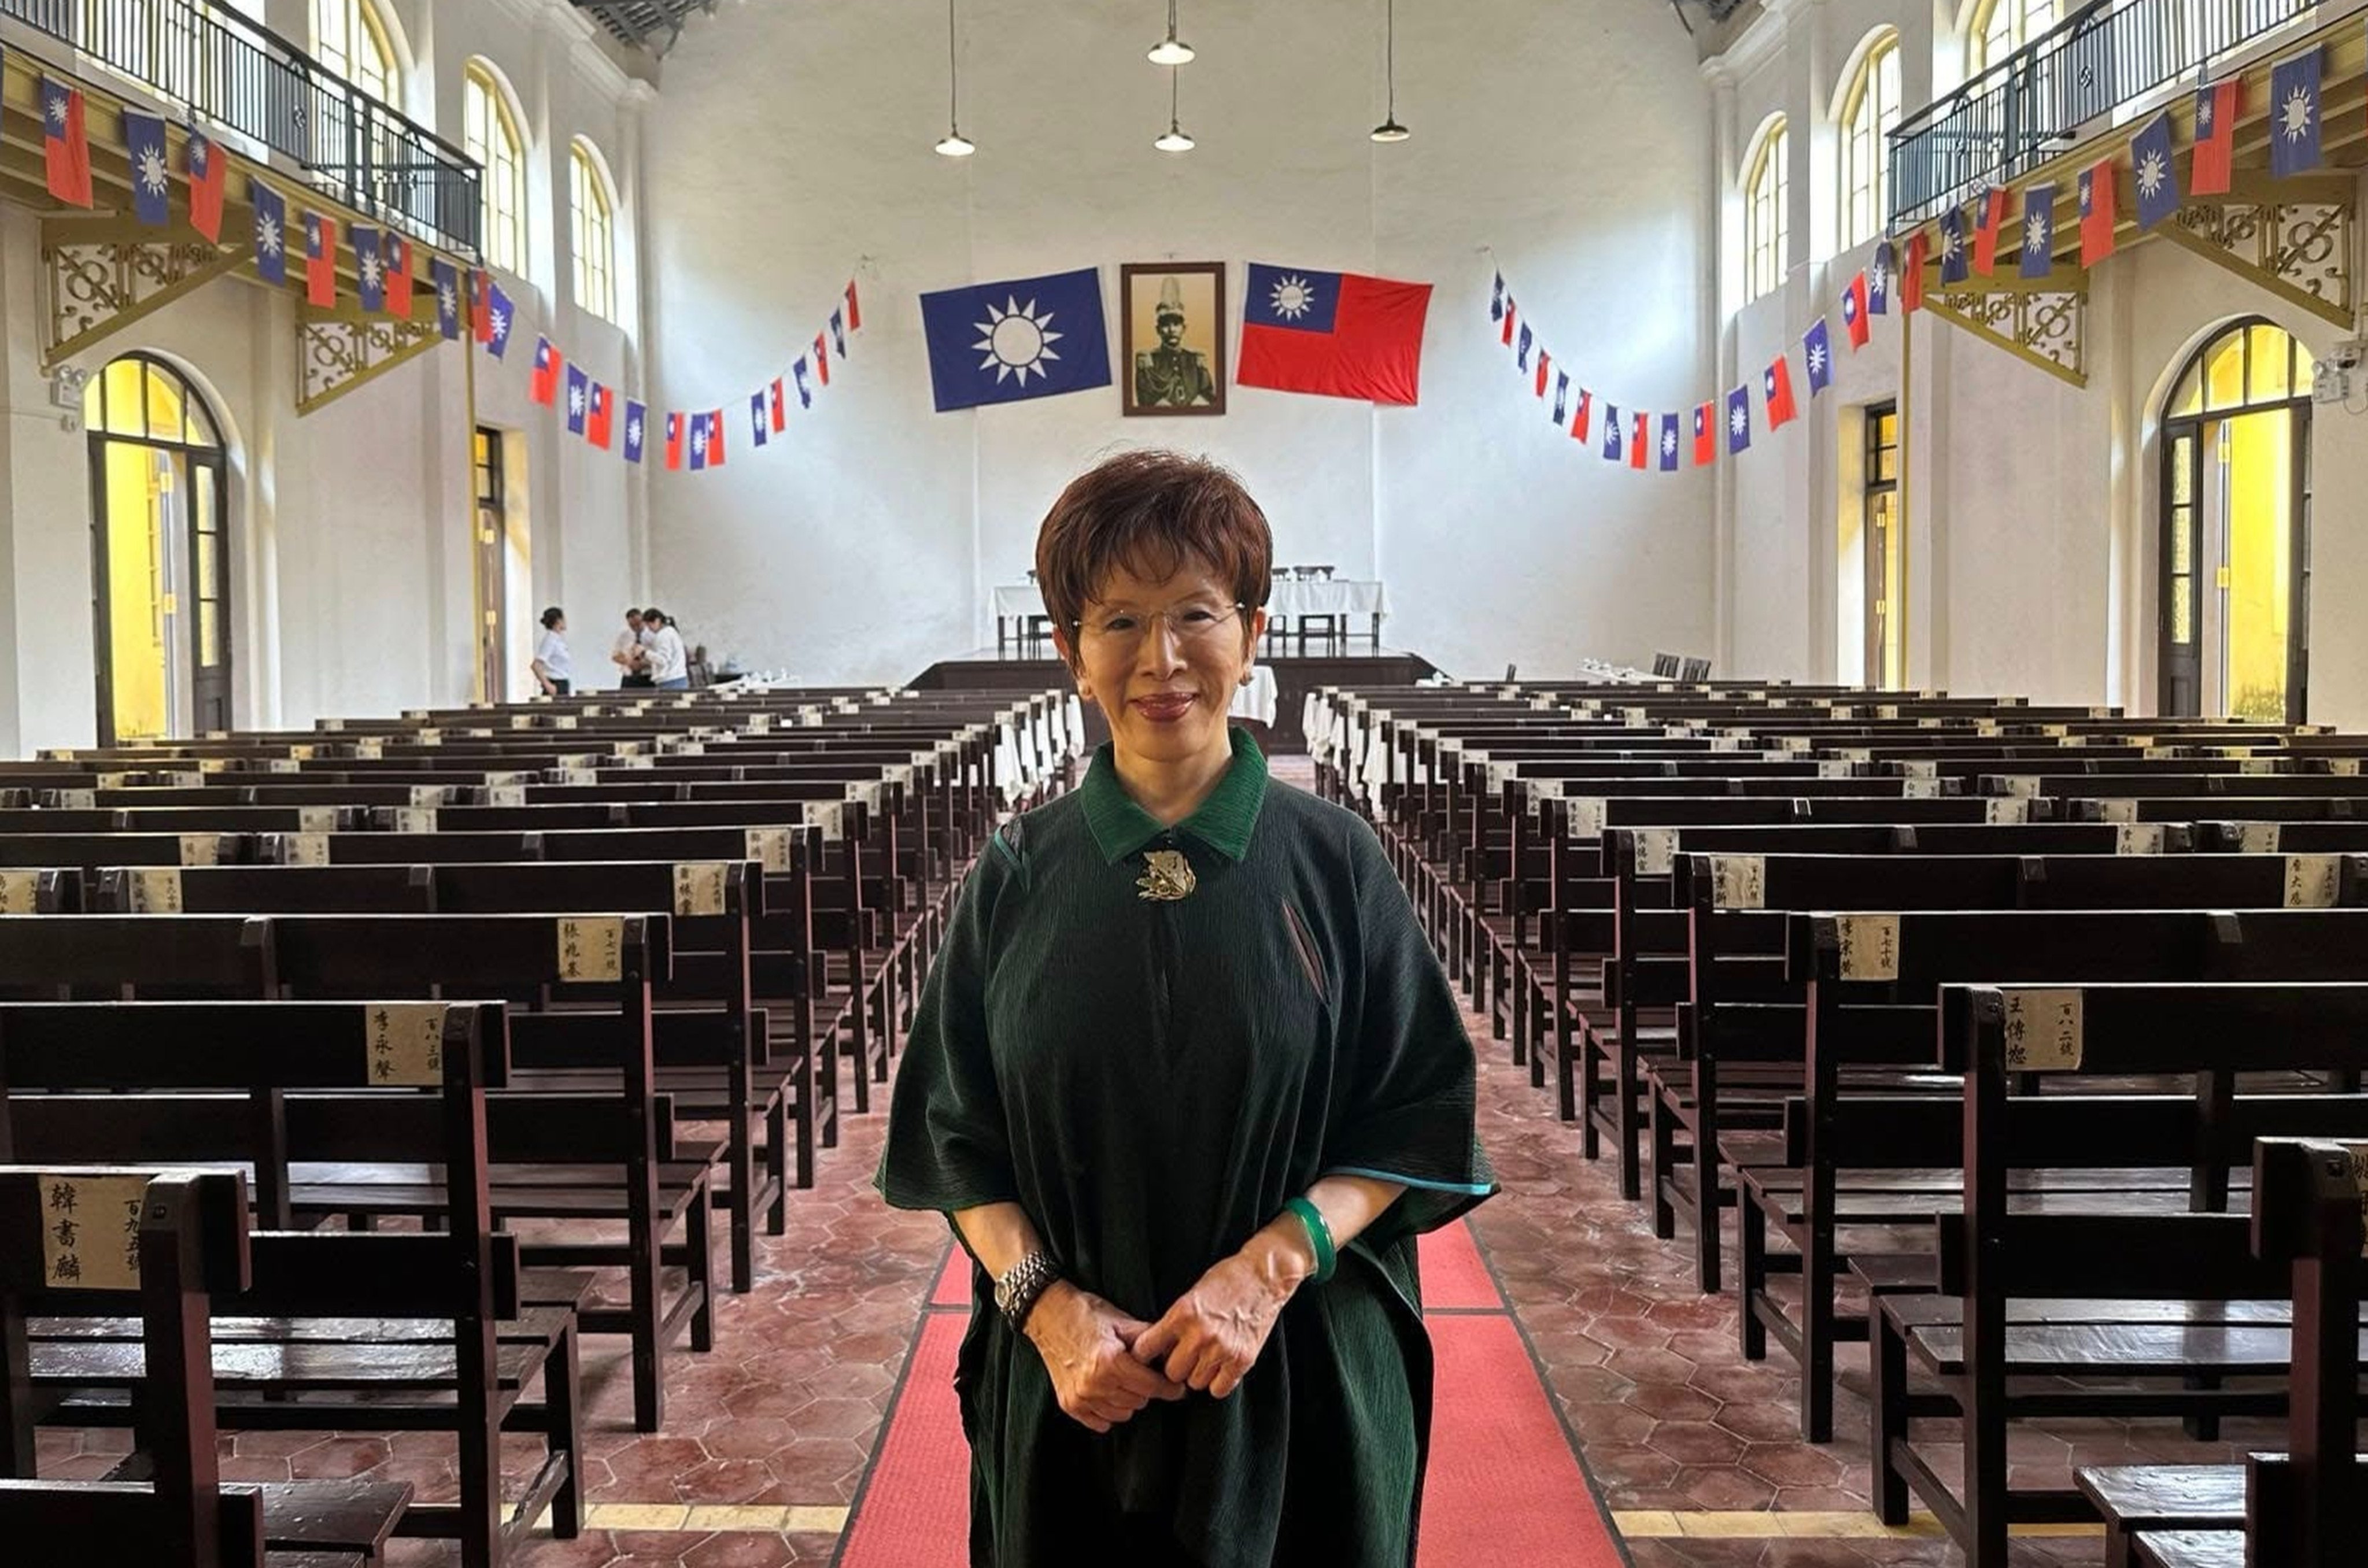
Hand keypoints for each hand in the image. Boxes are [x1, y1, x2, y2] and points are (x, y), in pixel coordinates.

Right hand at [1024, 1281, 1185, 1432]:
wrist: (1048, 1315)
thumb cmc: (1087, 1314)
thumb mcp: (1122, 1320)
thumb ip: (1148, 1339)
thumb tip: (1173, 1353)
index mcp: (1111, 1361)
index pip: (1152, 1387)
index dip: (1169, 1388)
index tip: (1178, 1388)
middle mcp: (1095, 1383)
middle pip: (1140, 1401)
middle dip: (1147, 1389)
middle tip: (1144, 1375)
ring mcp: (1080, 1396)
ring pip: (1123, 1414)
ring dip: (1129, 1400)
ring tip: (1124, 1381)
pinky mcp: (1069, 1404)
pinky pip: (1101, 1422)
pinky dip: (1109, 1411)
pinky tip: (1109, 1393)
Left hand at [1131, 1251, 1298, 1399]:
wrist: (1264, 1275)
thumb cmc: (1226, 1280)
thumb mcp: (1191, 1295)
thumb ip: (1174, 1322)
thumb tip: (1157, 1350)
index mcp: (1181, 1314)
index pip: (1145, 1349)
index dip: (1146, 1354)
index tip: (1152, 1354)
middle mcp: (1199, 1334)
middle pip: (1172, 1372)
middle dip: (1176, 1365)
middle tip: (1185, 1355)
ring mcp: (1222, 1349)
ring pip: (1194, 1383)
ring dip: (1198, 1374)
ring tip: (1206, 1357)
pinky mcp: (1243, 1360)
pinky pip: (1219, 1389)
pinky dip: (1218, 1382)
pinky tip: (1221, 1366)